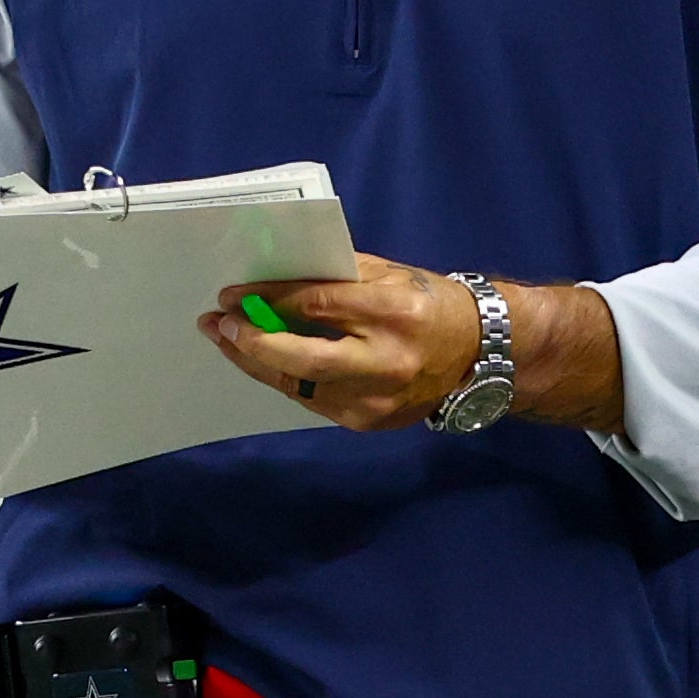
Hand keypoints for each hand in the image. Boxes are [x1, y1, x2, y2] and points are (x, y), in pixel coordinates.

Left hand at [197, 254, 485, 430]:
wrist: (480, 354)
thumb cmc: (430, 301)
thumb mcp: (389, 274)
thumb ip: (335, 277)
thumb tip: (274, 279)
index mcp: (393, 312)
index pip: (316, 306)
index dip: (269, 300)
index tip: (232, 293)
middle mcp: (387, 362)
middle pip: (302, 358)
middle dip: (252, 341)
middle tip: (218, 323)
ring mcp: (378, 400)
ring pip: (300, 386)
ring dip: (257, 364)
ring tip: (227, 341)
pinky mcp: (370, 423)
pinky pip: (314, 400)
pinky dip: (285, 379)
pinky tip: (262, 361)